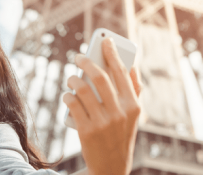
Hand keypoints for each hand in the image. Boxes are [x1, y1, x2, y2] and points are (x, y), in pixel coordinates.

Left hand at [63, 38, 141, 174]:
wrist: (111, 167)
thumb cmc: (120, 136)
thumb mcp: (133, 116)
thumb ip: (135, 92)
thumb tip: (133, 66)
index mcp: (133, 106)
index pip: (122, 72)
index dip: (113, 53)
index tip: (105, 41)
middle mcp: (120, 112)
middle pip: (100, 76)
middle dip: (87, 61)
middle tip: (79, 56)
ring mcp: (102, 122)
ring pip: (82, 89)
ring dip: (73, 78)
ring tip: (71, 78)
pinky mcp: (86, 130)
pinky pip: (72, 103)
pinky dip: (67, 95)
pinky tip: (67, 94)